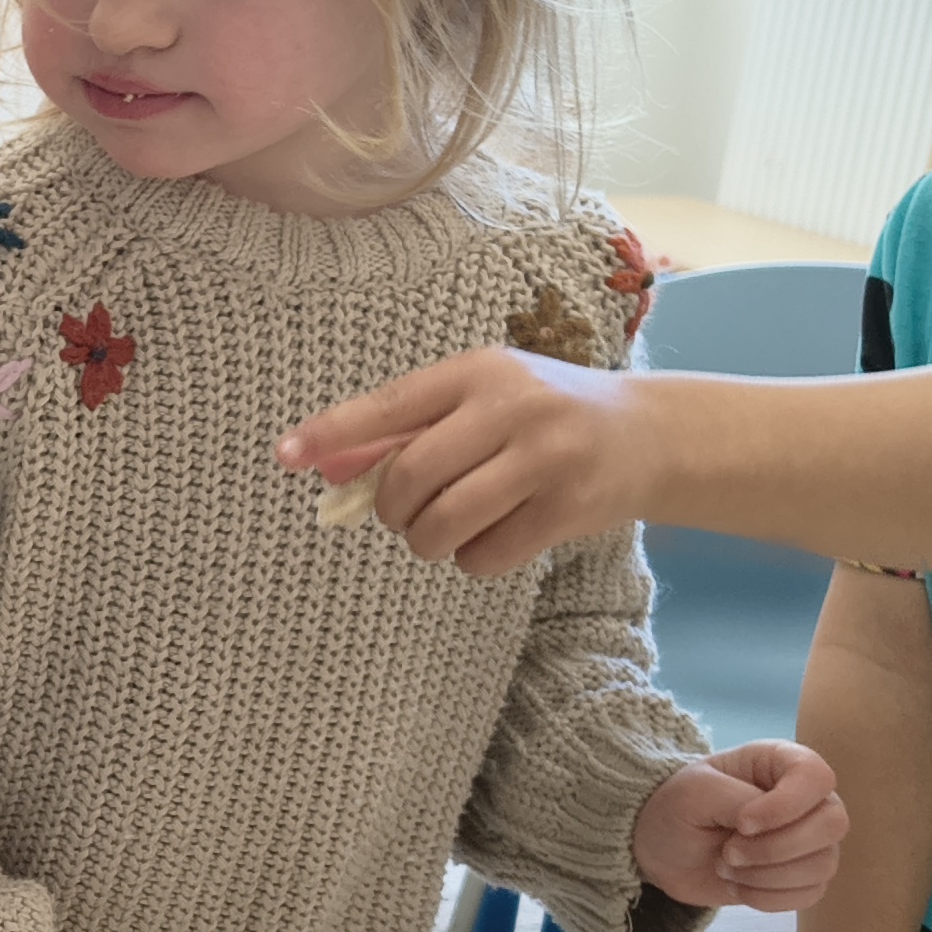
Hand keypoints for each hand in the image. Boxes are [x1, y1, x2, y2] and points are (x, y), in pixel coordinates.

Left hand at [278, 347, 652, 575]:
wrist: (646, 434)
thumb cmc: (540, 417)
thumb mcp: (479, 401)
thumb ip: (408, 428)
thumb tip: (324, 465)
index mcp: (479, 371)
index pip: (389, 405)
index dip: (332, 433)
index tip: (285, 456)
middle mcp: (513, 407)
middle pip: (409, 478)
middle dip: (391, 510)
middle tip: (406, 513)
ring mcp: (546, 458)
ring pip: (442, 524)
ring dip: (427, 541)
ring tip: (444, 529)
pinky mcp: (569, 508)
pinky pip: (484, 557)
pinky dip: (472, 560)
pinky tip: (494, 537)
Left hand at [633, 740, 847, 911]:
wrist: (664, 851)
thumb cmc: (678, 808)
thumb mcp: (694, 792)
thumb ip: (736, 798)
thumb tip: (768, 825)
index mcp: (782, 763)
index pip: (817, 777)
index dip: (786, 805)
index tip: (742, 823)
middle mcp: (807, 799)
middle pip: (833, 824)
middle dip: (776, 848)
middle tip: (729, 852)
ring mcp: (810, 839)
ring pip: (822, 865)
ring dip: (766, 876)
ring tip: (726, 867)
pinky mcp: (803, 876)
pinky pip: (810, 894)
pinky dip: (768, 897)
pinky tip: (738, 887)